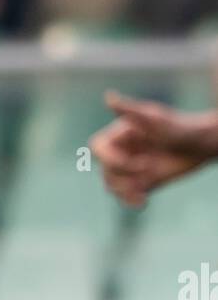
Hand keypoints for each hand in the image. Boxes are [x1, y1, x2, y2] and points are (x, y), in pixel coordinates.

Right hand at [89, 91, 217, 206]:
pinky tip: (143, 202)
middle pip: (105, 169)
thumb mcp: (155, 118)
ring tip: (144, 188)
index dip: (107, 157)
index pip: (97, 147)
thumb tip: (107, 97)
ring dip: (125, 189)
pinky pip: (125, 195)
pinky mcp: (140, 183)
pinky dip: (130, 200)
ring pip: (111, 184)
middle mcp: (122, 151)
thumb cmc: (180, 127)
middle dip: (123, 172)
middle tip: (149, 166)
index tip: (127, 160)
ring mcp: (130, 168)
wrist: (201, 146)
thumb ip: (130, 110)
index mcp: (120, 134)